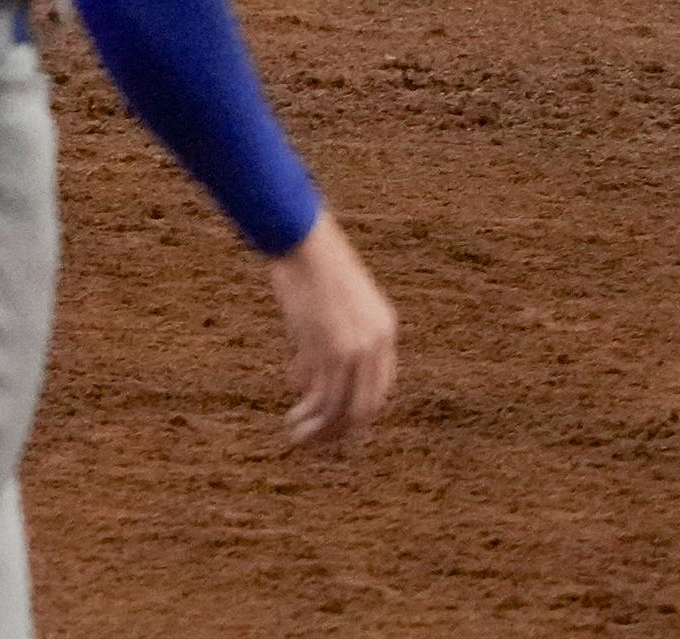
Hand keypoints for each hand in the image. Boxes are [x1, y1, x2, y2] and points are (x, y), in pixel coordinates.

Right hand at [264, 211, 397, 446]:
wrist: (302, 239)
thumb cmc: (308, 265)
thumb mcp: (328, 309)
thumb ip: (326, 344)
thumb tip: (304, 381)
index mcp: (385, 329)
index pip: (380, 387)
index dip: (356, 407)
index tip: (332, 418)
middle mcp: (377, 344)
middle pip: (367, 405)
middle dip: (342, 428)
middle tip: (318, 440)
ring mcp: (356, 348)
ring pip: (345, 409)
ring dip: (322, 430)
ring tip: (299, 437)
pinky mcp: (331, 350)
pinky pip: (325, 398)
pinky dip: (311, 418)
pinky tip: (294, 422)